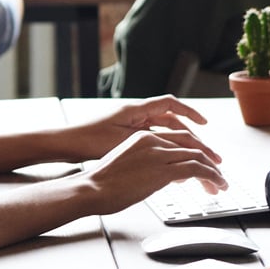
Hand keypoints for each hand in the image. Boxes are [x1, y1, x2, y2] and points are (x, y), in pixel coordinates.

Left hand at [63, 95, 221, 165]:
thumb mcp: (123, 140)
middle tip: (206, 151)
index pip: (170, 105)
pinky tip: (170, 163)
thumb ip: (150, 141)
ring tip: (194, 159)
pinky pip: (150, 140)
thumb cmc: (88, 140)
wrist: (64, 144)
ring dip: (177, 143)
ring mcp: (127, 125)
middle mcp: (133, 115)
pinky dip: (162, 149)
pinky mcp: (122, 136)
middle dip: (189, 135)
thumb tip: (176, 147)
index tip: (205, 124)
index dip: (190, 113)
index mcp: (135, 110)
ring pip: (161, 132)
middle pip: (169, 121)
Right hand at [80, 129, 226, 210]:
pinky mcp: (164, 169)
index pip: (178, 140)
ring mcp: (159, 154)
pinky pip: (197, 169)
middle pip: (192, 146)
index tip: (203, 163)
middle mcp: (153, 141)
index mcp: (142, 137)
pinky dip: (211, 177)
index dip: (195, 151)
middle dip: (209, 160)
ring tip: (220, 183)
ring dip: (213, 171)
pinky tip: (217, 185)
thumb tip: (165, 177)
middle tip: (218, 172)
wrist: (92, 189)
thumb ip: (147, 165)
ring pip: (198, 157)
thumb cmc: (102, 183)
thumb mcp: (126, 165)